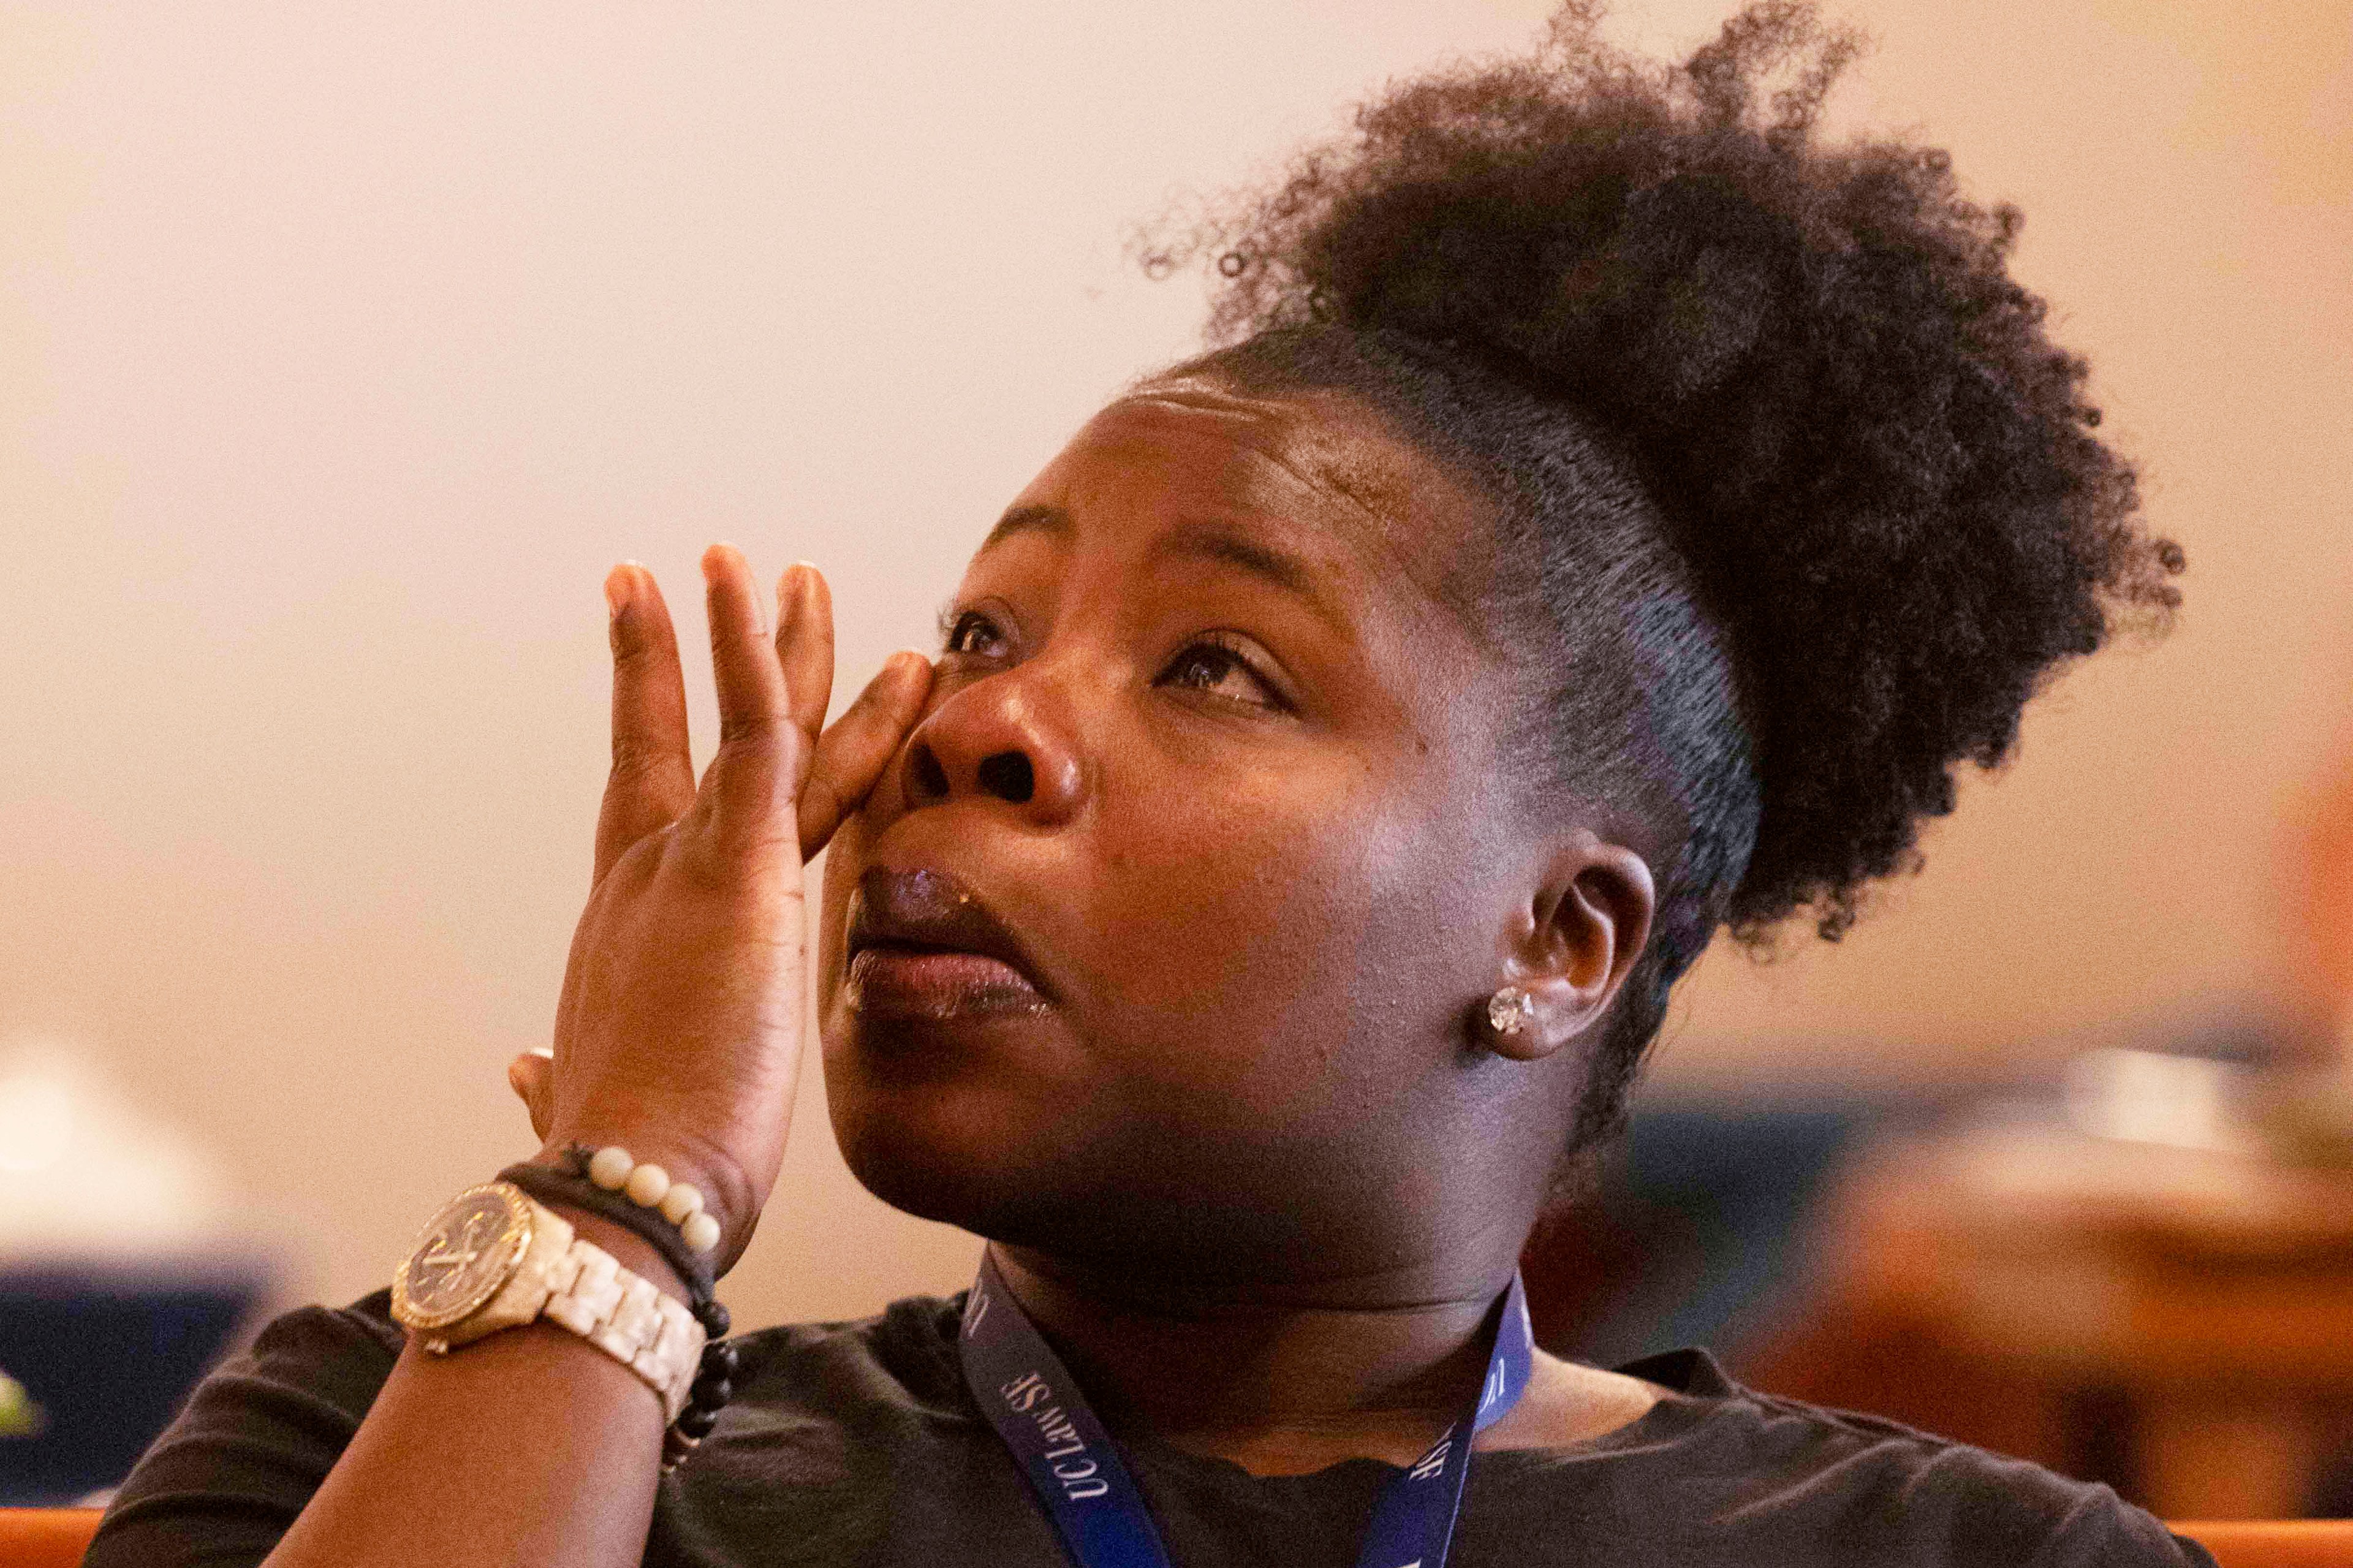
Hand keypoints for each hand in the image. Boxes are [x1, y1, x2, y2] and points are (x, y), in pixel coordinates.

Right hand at [505, 547, 929, 1271]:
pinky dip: (753, 657)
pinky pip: (756, 734)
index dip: (663, 726)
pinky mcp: (736, 868)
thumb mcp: (592, 1098)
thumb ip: (558, 1071)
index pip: (656, 800)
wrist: (626, 1192)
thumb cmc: (622, 1166)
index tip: (658, 666)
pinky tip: (758, 591)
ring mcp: (690, 865)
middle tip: (732, 574)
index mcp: (632, 923)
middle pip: (692, 738)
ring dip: (763, 638)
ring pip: (746, 722)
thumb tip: (528, 1071)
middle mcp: (650, 876)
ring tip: (779, 564)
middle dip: (718, 656)